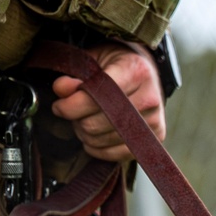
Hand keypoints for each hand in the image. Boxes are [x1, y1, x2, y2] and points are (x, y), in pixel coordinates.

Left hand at [51, 41, 165, 161]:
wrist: (147, 75)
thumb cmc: (117, 66)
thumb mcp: (95, 61)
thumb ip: (75, 74)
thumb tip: (61, 89)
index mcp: (136, 71)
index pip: (98, 95)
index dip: (72, 105)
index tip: (59, 106)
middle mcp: (150, 97)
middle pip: (98, 122)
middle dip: (77, 121)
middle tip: (73, 114)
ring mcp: (154, 120)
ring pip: (104, 139)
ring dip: (86, 135)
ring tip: (84, 122)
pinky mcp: (156, 138)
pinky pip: (118, 154)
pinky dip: (98, 150)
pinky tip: (93, 138)